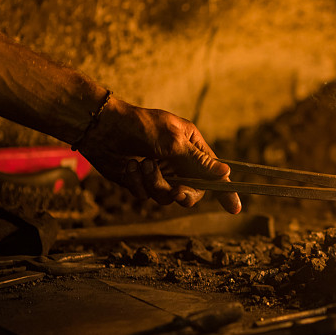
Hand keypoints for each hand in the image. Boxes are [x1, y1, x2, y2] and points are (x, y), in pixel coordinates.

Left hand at [76, 98, 240, 211]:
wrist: (100, 128)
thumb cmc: (139, 127)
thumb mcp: (173, 142)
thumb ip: (198, 161)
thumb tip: (226, 172)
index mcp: (191, 147)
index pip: (214, 172)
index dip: (225, 190)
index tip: (235, 208)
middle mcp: (178, 161)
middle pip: (191, 191)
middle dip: (181, 192)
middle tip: (175, 192)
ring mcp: (159, 172)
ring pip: (166, 196)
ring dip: (154, 183)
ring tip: (142, 165)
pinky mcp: (140, 181)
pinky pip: (145, 195)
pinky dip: (137, 183)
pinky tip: (129, 166)